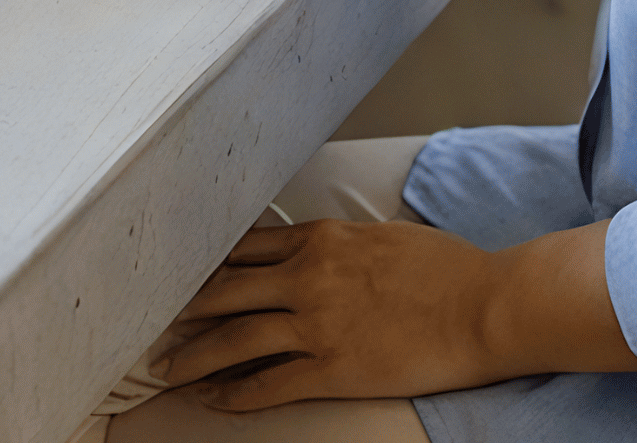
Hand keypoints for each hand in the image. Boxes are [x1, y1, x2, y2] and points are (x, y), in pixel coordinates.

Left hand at [157, 219, 496, 406]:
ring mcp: (317, 324)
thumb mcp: (380, 235)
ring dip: (196, 357)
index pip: (245, 247)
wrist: (481, 305)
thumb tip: (316, 251)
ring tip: (168, 370)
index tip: (183, 276)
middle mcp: (308, 275)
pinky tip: (216, 401)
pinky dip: (236, 395)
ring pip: (236, 339)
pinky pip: (269, 384)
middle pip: (226, 291)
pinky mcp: (332, 369)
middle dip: (186, 310)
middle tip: (155, 324)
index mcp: (320, 238)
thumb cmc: (444, 268)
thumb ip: (338, 244)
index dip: (209, 264)